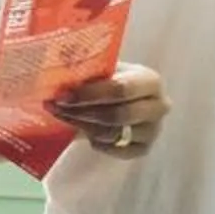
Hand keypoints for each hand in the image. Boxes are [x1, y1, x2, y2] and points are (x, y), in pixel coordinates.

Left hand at [50, 63, 170, 158]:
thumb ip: (87, 65)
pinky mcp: (144, 149)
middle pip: (118, 115)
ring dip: (83, 125)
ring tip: (63, 115)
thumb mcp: (103, 68)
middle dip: (82, 112)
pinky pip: (115, 150)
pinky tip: (84, 131)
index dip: (90, 94)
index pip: (121, 89)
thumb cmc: (109, 79)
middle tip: (56, 107)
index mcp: (150, 80)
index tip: (62, 95)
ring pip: (114, 134)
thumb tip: (61, 62)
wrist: (120, 98)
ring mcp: (153, 130)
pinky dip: (96, 142)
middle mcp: (159, 106)